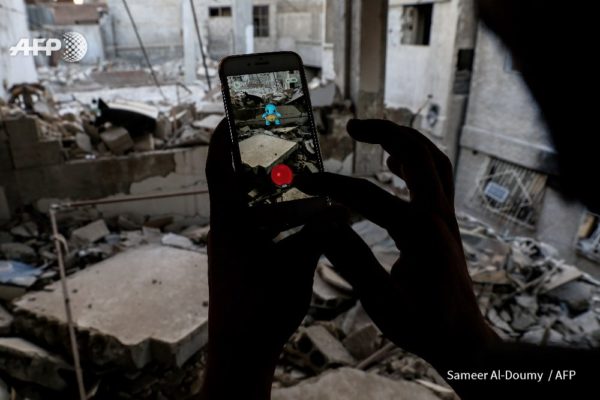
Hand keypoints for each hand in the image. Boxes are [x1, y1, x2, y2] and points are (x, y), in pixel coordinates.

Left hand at [200, 120, 339, 398]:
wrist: (241, 350)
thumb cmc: (260, 311)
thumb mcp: (295, 269)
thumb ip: (317, 236)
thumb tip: (343, 211)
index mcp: (230, 225)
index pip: (219, 171)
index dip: (223, 139)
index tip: (233, 115)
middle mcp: (227, 230)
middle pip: (235, 182)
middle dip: (253, 158)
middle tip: (279, 141)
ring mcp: (233, 246)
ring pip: (248, 205)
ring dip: (267, 188)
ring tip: (294, 176)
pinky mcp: (243, 260)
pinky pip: (257, 226)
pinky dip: (274, 214)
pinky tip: (298, 216)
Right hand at [296, 119, 498, 369]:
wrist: (464, 342)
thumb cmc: (424, 327)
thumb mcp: (381, 302)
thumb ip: (351, 261)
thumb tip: (321, 226)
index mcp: (417, 232)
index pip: (366, 194)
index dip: (331, 185)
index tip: (303, 180)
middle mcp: (436, 216)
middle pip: (415, 154)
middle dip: (383, 133)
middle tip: (352, 126)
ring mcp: (446, 217)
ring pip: (433, 159)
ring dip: (405, 140)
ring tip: (373, 135)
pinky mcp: (447, 224)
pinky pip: (437, 177)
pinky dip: (417, 160)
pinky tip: (395, 164)